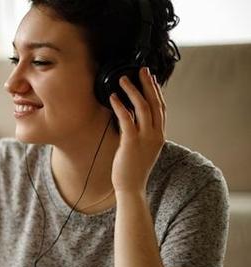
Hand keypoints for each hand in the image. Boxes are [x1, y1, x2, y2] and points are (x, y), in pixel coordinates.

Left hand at [109, 67, 165, 193]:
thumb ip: (140, 132)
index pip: (161, 108)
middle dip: (148, 84)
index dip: (157, 91)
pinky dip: (120, 106)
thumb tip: (131, 117)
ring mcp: (145, 138)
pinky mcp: (131, 143)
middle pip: (155, 103)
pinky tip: (113, 97)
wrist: (131, 188)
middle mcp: (156, 134)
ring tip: (123, 78)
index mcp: (159, 135)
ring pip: (142, 107)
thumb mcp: (142, 148)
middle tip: (142, 69)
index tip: (151, 78)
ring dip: (132, 90)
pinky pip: (126, 119)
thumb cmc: (132, 168)